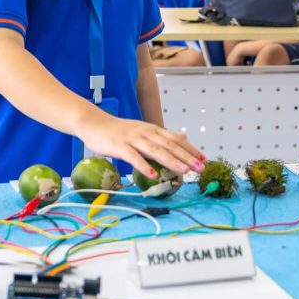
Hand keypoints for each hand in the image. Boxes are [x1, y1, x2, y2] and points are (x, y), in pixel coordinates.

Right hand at [78, 111, 203, 176]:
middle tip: (199, 167)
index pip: (175, 139)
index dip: (190, 149)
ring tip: (183, 171)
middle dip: (186, 156)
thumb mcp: (144, 130)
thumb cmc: (119, 131)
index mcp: (152, 129)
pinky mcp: (119, 146)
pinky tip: (153, 175)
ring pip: (155, 150)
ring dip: (171, 161)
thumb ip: (163, 135)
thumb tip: (183, 135)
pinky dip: (144, 166)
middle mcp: (145, 132)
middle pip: (169, 145)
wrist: (94, 124)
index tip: (203, 159)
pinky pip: (133, 157)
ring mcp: (132, 139)